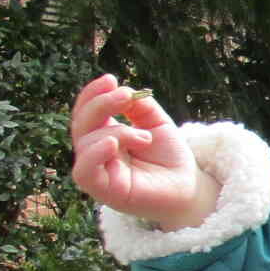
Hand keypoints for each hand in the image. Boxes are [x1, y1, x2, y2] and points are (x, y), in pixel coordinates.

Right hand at [69, 75, 217, 227]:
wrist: (188, 187)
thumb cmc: (169, 157)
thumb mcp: (156, 124)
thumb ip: (139, 107)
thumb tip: (123, 91)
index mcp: (104, 135)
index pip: (85, 112)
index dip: (92, 94)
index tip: (110, 80)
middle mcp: (96, 153)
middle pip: (81, 124)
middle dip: (100, 105)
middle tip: (125, 96)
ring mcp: (98, 172)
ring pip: (85, 143)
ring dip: (117, 131)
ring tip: (144, 137)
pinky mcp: (104, 191)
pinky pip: (84, 171)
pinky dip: (95, 153)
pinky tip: (113, 143)